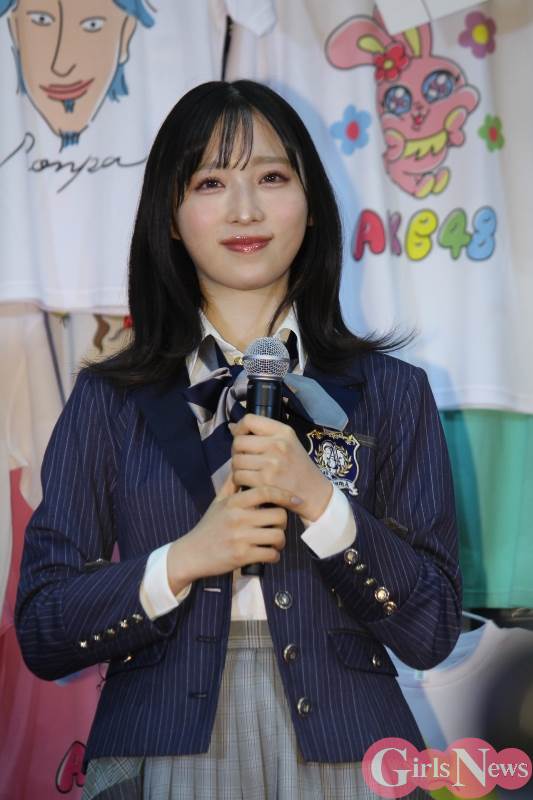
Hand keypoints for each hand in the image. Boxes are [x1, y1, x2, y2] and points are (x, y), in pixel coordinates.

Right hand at [166, 473, 302, 593]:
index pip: (266, 492)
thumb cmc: (209, 527)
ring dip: (280, 542)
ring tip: (274, 543)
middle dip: (282, 523)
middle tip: (277, 527)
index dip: (285, 495)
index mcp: (234, 502)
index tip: (296, 500)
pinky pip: (270, 554)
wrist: (191, 554)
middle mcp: (238, 518)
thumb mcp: (218, 502)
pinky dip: (273, 556)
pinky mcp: (241, 556)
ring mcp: (240, 538)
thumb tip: (241, 465)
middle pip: (279, 516)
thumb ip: (232, 484)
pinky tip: (268, 554)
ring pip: (278, 536)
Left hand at [229, 413, 332, 522]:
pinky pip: (239, 476)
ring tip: (246, 471)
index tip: (240, 437)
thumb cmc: (298, 467)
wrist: (314, 492)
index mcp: (283, 432)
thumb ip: (263, 434)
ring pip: (236, 460)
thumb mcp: (288, 443)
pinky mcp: (265, 482)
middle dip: (236, 451)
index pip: (249, 420)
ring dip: (237, 467)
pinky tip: (247, 481)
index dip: (239, 428)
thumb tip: (232, 427)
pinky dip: (239, 480)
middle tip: (243, 458)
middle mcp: (277, 445)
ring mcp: (271, 463)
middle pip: (238, 441)